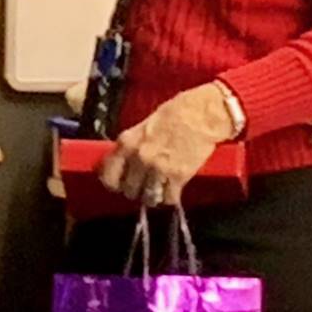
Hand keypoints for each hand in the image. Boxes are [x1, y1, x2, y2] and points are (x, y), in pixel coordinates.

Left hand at [99, 85, 236, 204]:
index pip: (108, 175)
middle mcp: (139, 157)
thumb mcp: (144, 126)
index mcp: (127, 142)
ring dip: (153, 197)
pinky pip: (169, 198)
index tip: (120, 184)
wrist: (203, 113)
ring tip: (158, 191)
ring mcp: (158, 168)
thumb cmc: (176, 113)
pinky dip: (171, 198)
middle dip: (136, 190)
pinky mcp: (178, 176)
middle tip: (144, 186)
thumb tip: (125, 163)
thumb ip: (132, 145)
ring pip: (148, 198)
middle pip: (129, 190)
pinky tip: (173, 191)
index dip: (113, 183)